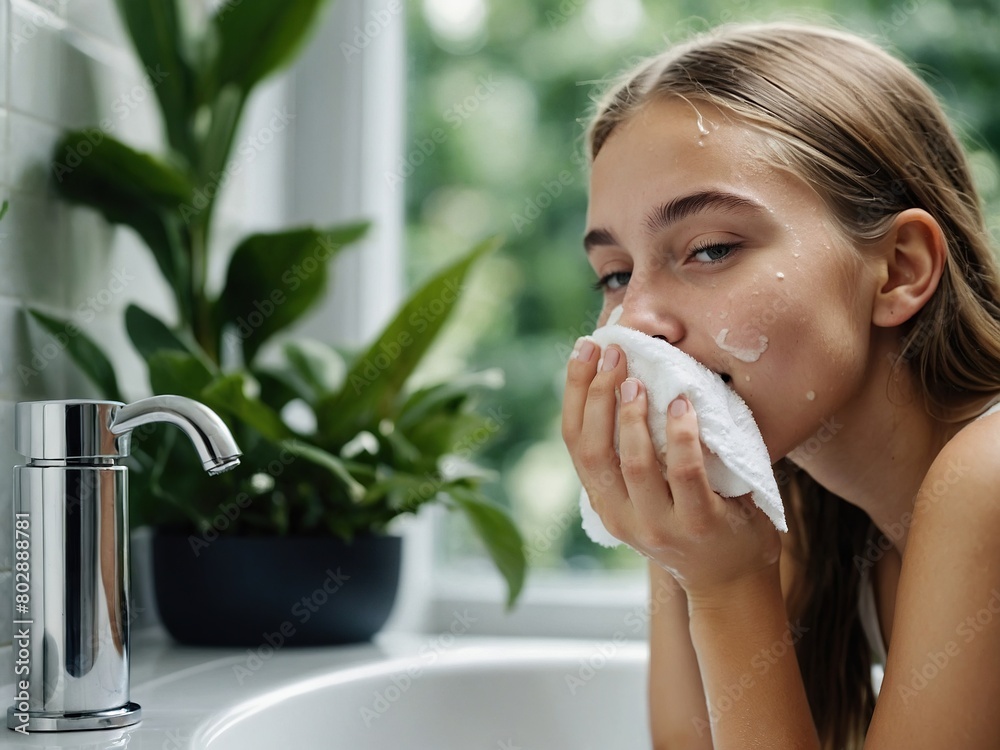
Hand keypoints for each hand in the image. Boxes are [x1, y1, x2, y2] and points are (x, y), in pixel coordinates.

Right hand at [562, 340, 781, 597]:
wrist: (731, 580)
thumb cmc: (691, 518)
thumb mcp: (647, 492)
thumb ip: (632, 453)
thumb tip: (627, 378)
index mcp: (604, 501)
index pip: (574, 441)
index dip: (574, 392)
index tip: (584, 349)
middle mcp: (623, 516)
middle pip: (593, 450)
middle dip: (597, 394)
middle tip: (614, 352)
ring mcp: (661, 525)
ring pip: (633, 463)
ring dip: (633, 415)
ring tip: (640, 378)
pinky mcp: (701, 526)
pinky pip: (686, 474)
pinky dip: (682, 435)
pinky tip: (684, 405)